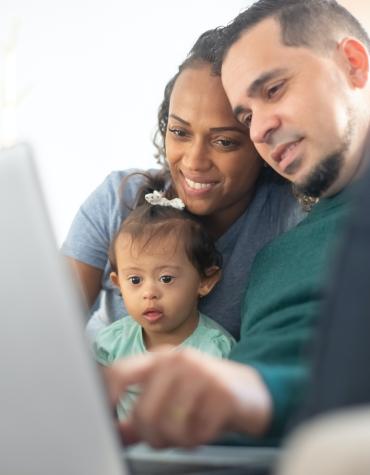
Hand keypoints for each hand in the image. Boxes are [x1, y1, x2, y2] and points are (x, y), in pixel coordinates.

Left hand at [102, 348, 271, 447]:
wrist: (252, 389)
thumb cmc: (205, 391)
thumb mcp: (172, 395)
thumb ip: (141, 412)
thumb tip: (114, 432)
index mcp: (160, 359)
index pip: (120, 373)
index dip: (105, 398)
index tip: (104, 420)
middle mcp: (177, 362)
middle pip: (143, 413)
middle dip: (151, 436)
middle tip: (164, 438)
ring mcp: (200, 376)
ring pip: (168, 427)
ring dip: (177, 440)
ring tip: (188, 431)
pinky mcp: (221, 395)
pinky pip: (196, 434)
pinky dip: (198, 440)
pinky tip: (206, 428)